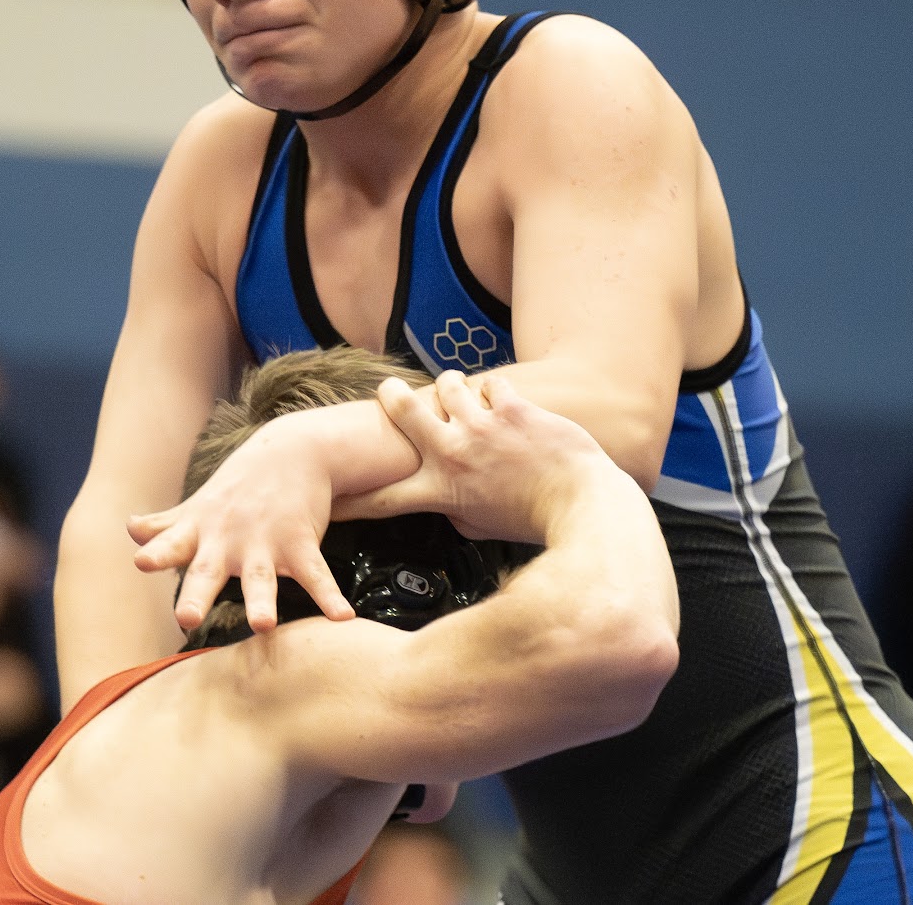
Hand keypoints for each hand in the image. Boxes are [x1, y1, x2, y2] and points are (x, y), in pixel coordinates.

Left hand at [128, 421, 355, 633]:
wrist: (293, 450)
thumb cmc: (239, 487)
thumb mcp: (199, 505)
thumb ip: (166, 525)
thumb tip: (129, 530)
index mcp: (201, 532)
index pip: (172, 544)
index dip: (157, 552)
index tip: (141, 561)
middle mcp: (229, 539)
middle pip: (209, 571)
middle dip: (198, 595)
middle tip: (187, 619)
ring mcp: (266, 541)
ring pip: (260, 577)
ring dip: (261, 601)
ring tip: (263, 625)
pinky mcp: (301, 543)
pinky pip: (316, 575)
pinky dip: (329, 596)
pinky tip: (344, 619)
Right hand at [336, 371, 611, 541]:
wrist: (583, 502)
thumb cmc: (534, 520)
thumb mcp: (482, 527)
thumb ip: (456, 512)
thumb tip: (447, 506)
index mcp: (442, 490)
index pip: (382, 496)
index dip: (350, 496)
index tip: (329, 496)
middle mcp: (454, 453)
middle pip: (403, 411)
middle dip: (391, 396)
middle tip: (388, 391)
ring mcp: (482, 426)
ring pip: (447, 385)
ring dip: (451, 387)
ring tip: (459, 391)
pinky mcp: (512, 408)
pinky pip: (492, 384)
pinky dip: (495, 392)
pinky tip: (505, 403)